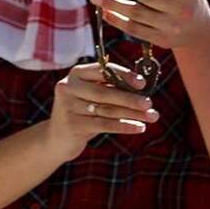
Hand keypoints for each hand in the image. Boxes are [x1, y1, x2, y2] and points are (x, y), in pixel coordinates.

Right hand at [44, 62, 158, 162]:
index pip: (101, 70)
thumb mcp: (92, 97)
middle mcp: (68, 86)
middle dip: (129, 98)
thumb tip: (142, 89)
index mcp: (76, 74)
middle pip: (104, 92)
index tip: (142, 83)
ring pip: (106, 109)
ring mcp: (68, 106)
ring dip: (132, 113)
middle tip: (149, 103)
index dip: (123, 75)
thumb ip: (110, 89)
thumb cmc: (83, 113)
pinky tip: (139, 127)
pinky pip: (103, 124)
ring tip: (151, 117)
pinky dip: (124, 125)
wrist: (57, 138)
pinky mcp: (72, 124)